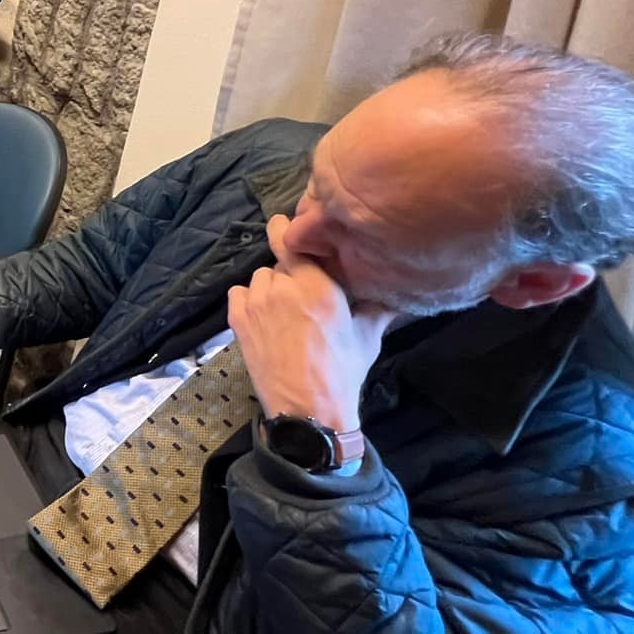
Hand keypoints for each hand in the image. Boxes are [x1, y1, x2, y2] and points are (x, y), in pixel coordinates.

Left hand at [228, 215, 397, 432]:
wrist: (309, 409)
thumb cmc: (343, 371)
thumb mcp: (368, 335)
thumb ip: (377, 305)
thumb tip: (396, 289)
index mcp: (318, 286)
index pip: (290, 240)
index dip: (284, 229)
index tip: (284, 224)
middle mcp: (283, 288)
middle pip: (280, 264)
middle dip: (290, 276)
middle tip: (302, 297)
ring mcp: (257, 304)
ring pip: (259, 279)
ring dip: (270, 289)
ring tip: (284, 312)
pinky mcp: (238, 321)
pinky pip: (239, 294)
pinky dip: (248, 301)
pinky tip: (263, 317)